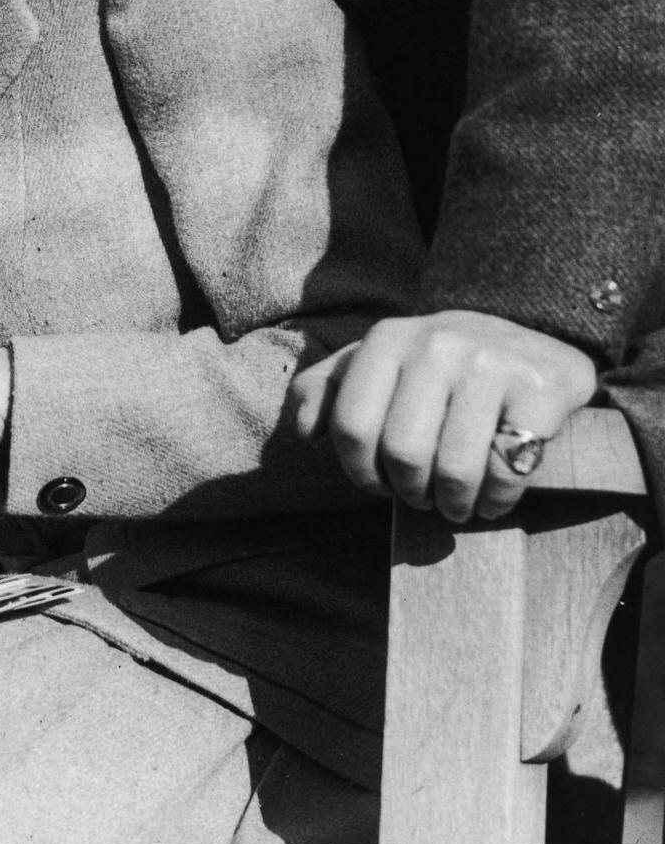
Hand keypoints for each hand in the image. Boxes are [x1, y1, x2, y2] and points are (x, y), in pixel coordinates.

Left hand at [290, 310, 597, 522]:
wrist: (539, 343)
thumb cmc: (444, 367)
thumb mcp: (382, 362)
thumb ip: (329, 387)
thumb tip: (303, 430)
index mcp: (389, 338)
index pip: (350, 427)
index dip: (360, 471)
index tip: (380, 483)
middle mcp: (437, 344)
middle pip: (402, 454)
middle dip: (410, 491)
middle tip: (423, 497)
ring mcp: (490, 364)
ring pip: (454, 470)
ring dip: (453, 505)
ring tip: (456, 504)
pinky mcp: (538, 391)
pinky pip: (505, 472)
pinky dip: (496, 501)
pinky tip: (493, 498)